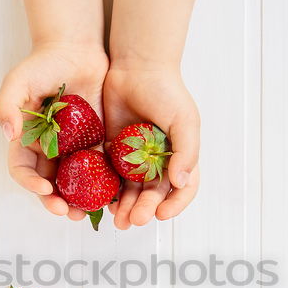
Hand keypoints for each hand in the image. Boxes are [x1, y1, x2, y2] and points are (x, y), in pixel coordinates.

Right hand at [0, 44, 108, 220]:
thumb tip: (10, 134)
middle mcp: (49, 150)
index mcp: (27, 141)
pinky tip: (111, 195)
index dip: (30, 183)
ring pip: (75, 184)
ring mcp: (73, 149)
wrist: (76, 50)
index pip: (23, 170)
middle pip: (49, 184)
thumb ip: (7, 105)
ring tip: (88, 213)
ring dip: (80, 201)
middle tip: (68, 212)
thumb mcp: (18, 80)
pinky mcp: (97, 143)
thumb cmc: (42, 64)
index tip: (45, 188)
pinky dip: (103, 184)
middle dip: (56, 201)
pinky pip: (100, 169)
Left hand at [102, 64, 200, 228]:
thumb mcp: (185, 120)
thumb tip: (180, 182)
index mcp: (180, 157)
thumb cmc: (167, 91)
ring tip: (118, 219)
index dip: (175, 205)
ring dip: (125, 206)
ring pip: (130, 190)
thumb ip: (186, 152)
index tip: (161, 214)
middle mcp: (158, 162)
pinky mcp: (112, 151)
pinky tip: (101, 200)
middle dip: (144, 209)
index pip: (183, 189)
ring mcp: (134, 158)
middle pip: (153, 194)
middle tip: (133, 220)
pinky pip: (108, 175)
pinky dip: (106, 190)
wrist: (136, 66)